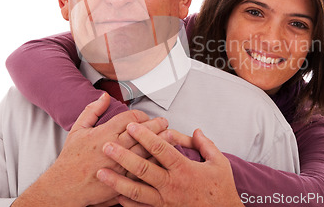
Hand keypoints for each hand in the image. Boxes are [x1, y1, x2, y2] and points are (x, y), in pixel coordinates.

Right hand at [14, 94, 168, 206]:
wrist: (64, 187)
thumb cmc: (70, 160)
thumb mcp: (77, 130)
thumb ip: (92, 111)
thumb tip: (104, 96)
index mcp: (103, 134)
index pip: (130, 118)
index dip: (141, 115)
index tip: (144, 116)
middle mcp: (113, 148)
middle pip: (142, 132)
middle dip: (157, 124)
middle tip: (164, 122)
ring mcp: (120, 165)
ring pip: (146, 150)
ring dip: (161, 141)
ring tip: (171, 135)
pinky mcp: (123, 181)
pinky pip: (144, 169)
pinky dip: (154, 162)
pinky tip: (163, 158)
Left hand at [97, 124, 243, 206]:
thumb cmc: (221, 191)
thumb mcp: (219, 163)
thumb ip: (205, 145)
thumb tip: (196, 131)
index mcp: (184, 169)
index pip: (161, 149)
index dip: (145, 136)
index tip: (132, 126)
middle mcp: (172, 184)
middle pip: (143, 168)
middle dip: (123, 156)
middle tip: (107, 146)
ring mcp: (165, 200)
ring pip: (136, 190)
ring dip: (117, 181)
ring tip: (102, 173)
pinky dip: (126, 202)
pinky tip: (115, 196)